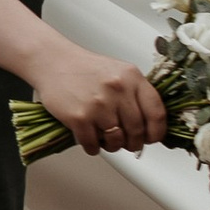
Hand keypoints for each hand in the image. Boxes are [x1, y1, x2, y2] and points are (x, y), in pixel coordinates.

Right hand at [31, 47, 166, 157]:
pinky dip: (92, 147)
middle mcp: (118, 90)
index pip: (157, 114)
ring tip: (106, 139)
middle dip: (133, 143)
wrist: (52, 61)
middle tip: (127, 143)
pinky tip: (89, 139)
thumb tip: (150, 125)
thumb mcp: (118, 73)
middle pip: (137, 131)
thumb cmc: (85, 69)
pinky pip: (93, 144)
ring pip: (116, 141)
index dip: (156, 132)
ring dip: (112, 146)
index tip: (151, 138)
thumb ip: (136, 94)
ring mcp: (98, 104)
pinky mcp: (79, 117)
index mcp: (132, 78)